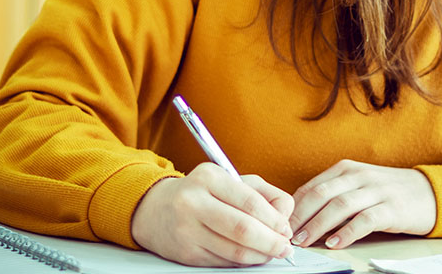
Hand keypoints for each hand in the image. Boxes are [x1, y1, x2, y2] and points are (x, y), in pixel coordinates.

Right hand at [130, 163, 294, 266]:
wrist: (155, 210)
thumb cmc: (201, 193)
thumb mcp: (230, 180)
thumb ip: (263, 193)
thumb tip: (286, 215)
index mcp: (209, 178)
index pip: (250, 202)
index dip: (274, 219)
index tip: (286, 228)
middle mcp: (194, 202)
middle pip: (243, 229)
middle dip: (271, 242)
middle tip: (285, 247)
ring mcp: (187, 230)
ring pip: (234, 251)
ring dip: (261, 256)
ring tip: (272, 253)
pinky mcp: (186, 253)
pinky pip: (223, 262)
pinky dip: (243, 262)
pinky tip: (251, 256)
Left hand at [288, 160, 436, 249]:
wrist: (429, 192)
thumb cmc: (387, 193)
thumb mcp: (358, 186)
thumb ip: (333, 195)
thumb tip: (300, 216)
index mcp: (347, 169)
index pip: (312, 186)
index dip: (293, 206)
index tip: (280, 224)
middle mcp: (359, 176)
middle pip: (322, 194)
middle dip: (301, 216)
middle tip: (287, 235)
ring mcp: (377, 191)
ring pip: (340, 206)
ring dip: (318, 224)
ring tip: (304, 241)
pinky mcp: (392, 208)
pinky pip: (365, 220)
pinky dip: (347, 232)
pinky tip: (335, 243)